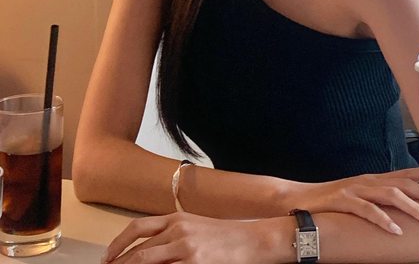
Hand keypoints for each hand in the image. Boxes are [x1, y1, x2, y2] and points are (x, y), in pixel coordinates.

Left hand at [101, 213, 272, 263]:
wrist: (252, 240)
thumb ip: (172, 235)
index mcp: (176, 218)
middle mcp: (178, 230)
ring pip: (147, 261)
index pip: (138, 227)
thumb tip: (148, 250)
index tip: (108, 257)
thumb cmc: (225, 236)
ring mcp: (186, 248)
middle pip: (139, 249)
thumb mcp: (195, 227)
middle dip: (120, 263)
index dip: (118, 243)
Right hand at [293, 167, 418, 234]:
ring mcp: (356, 188)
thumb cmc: (332, 201)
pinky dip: (382, 219)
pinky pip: (367, 209)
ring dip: (410, 206)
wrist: (301, 198)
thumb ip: (379, 197)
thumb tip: (402, 207)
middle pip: (403, 183)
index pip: (405, 174)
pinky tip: (394, 229)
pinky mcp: (344, 200)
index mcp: (374, 179)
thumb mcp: (360, 195)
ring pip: (389, 193)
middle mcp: (368, 180)